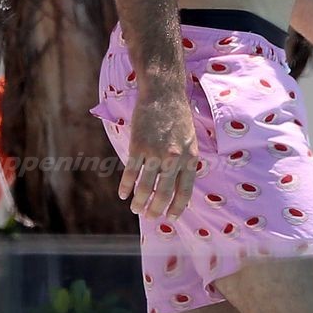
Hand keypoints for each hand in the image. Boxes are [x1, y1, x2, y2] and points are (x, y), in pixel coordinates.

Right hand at [120, 84, 201, 220]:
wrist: (163, 94)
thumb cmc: (177, 116)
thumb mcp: (190, 140)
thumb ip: (185, 161)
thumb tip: (179, 184)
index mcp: (190, 158)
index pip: (184, 191)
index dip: (177, 207)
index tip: (170, 218)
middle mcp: (174, 159)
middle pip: (163, 192)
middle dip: (156, 209)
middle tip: (150, 217)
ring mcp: (155, 153)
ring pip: (145, 186)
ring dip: (139, 201)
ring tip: (135, 209)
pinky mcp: (138, 147)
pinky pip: (131, 172)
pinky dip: (126, 186)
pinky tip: (123, 194)